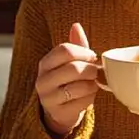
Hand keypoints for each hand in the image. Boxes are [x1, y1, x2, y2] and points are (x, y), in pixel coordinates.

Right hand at [36, 23, 99, 137]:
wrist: (61, 110)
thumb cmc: (68, 81)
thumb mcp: (69, 62)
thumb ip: (75, 45)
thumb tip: (76, 26)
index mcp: (45, 63)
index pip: (64, 50)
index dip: (83, 52)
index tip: (92, 56)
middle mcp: (43, 80)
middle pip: (73, 68)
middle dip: (90, 69)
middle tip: (95, 71)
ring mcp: (49, 98)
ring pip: (79, 86)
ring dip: (92, 84)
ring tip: (92, 83)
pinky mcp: (59, 112)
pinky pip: (82, 102)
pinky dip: (91, 98)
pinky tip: (89, 96)